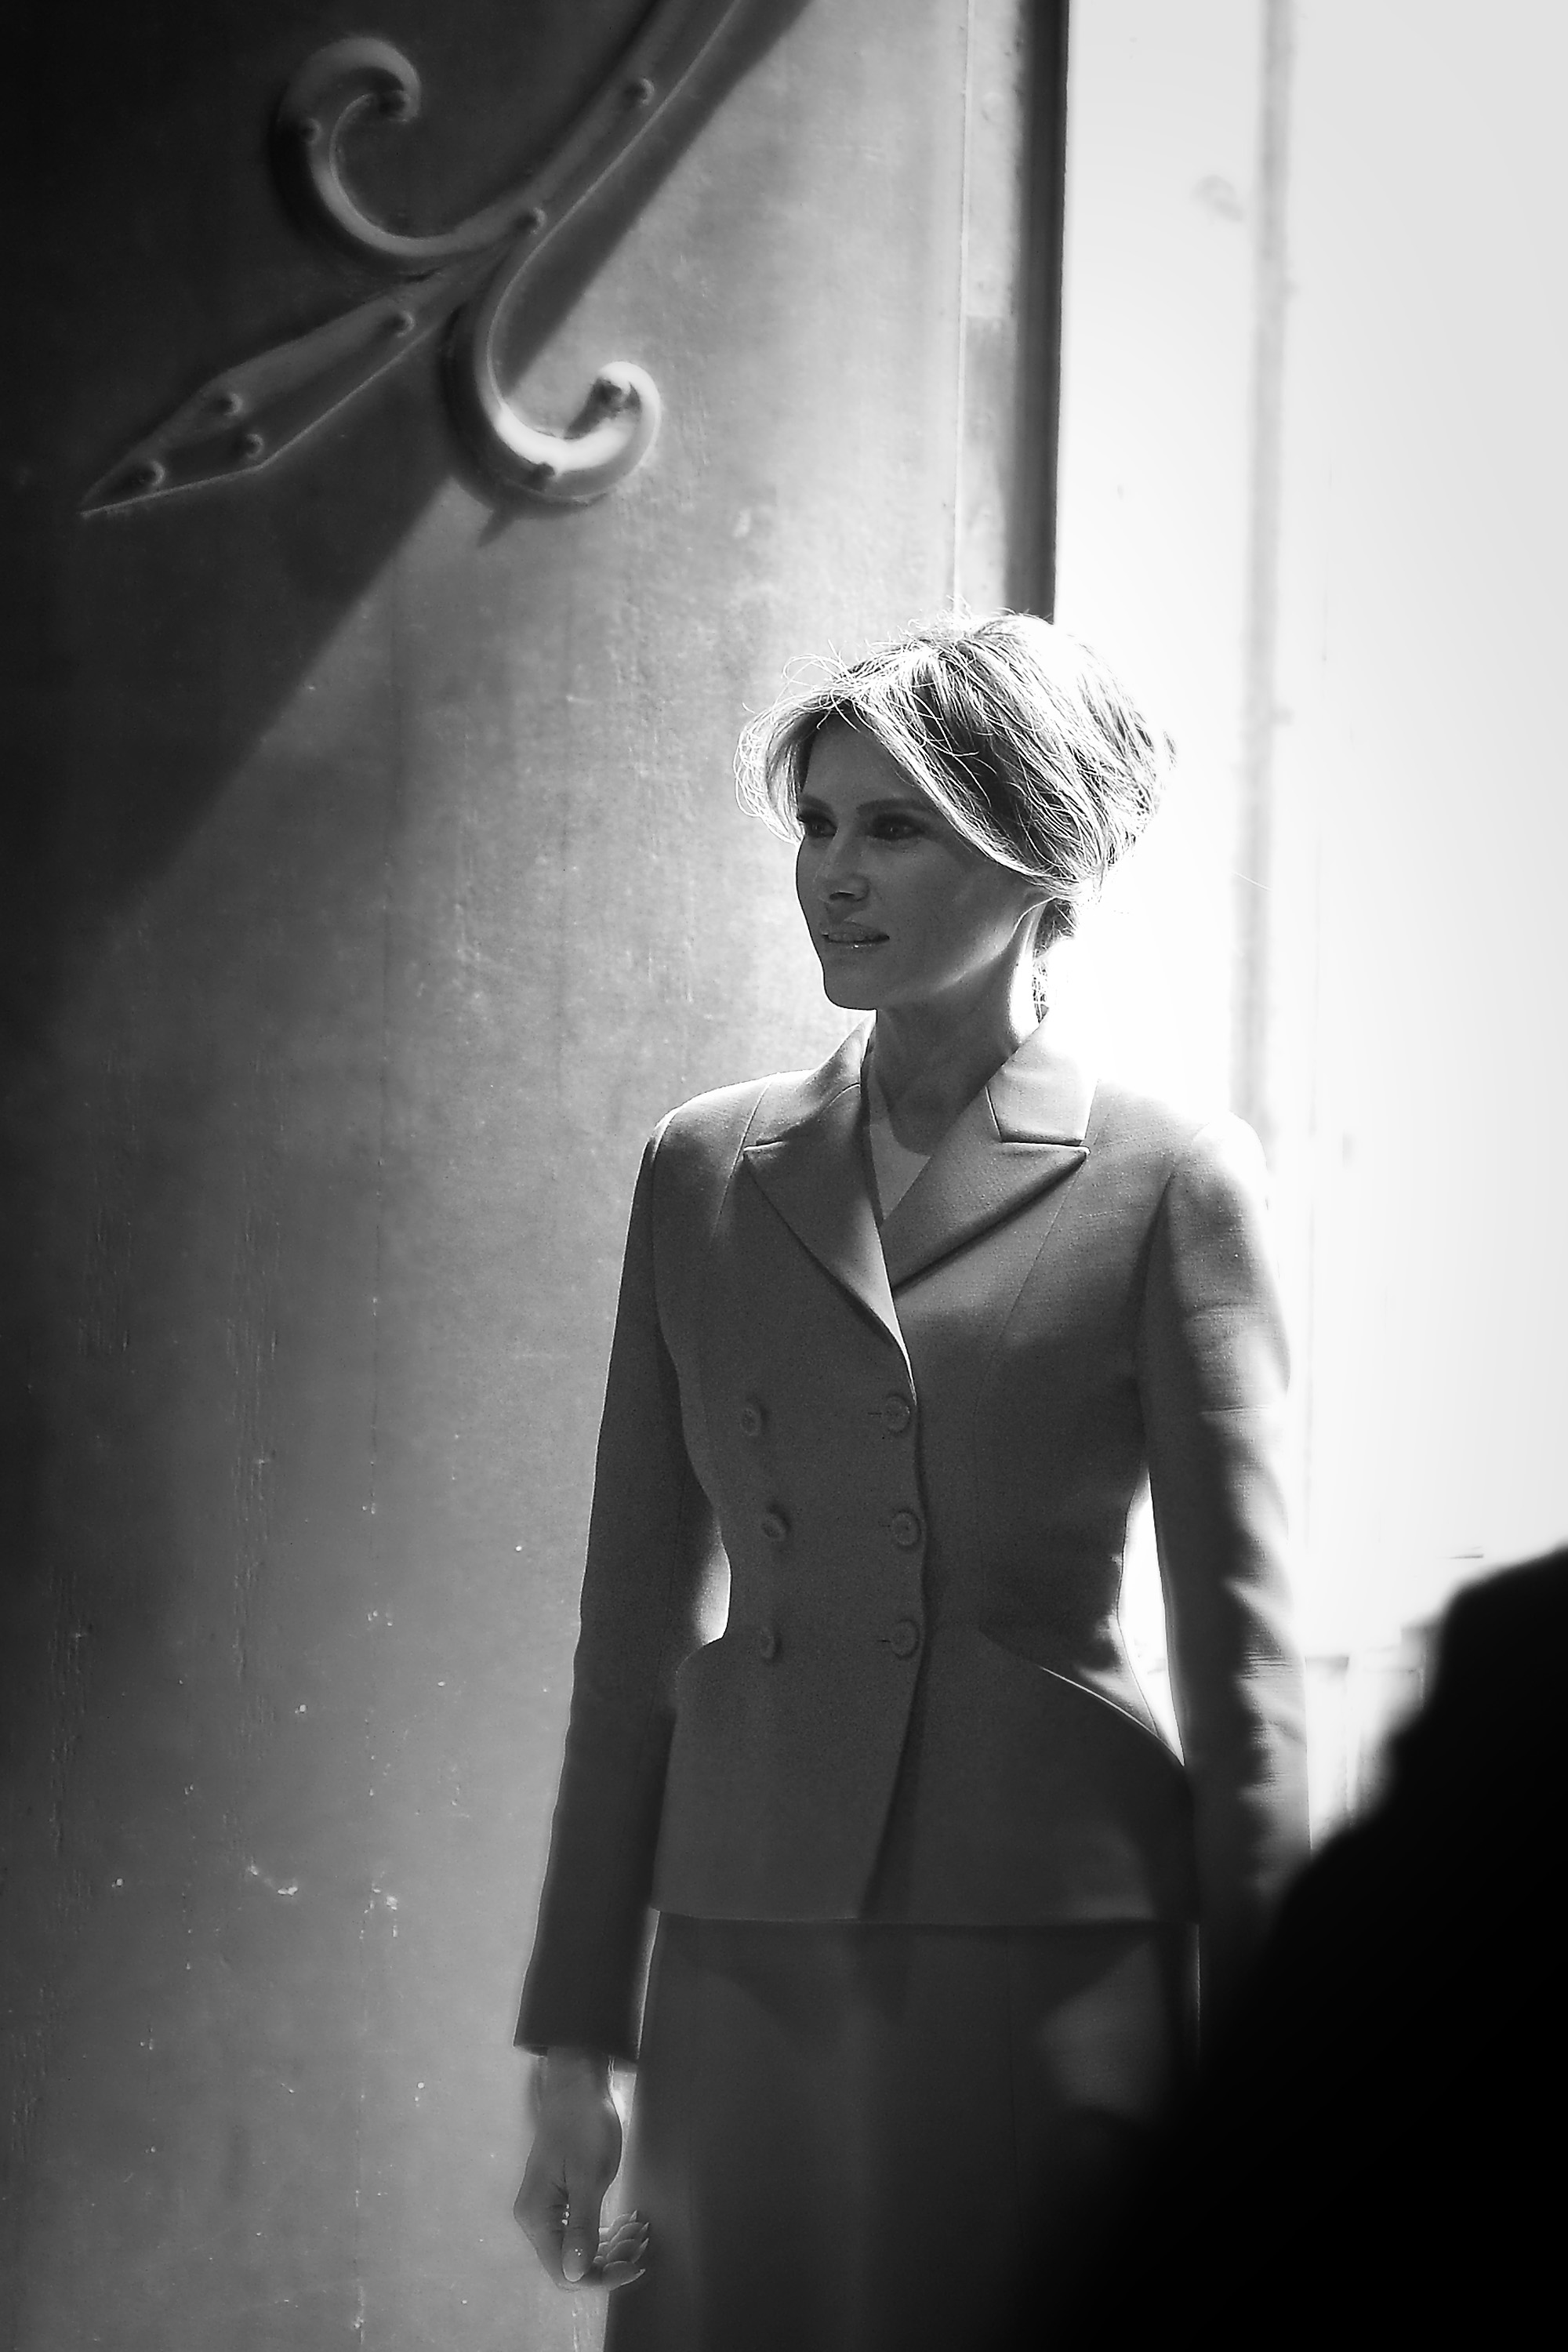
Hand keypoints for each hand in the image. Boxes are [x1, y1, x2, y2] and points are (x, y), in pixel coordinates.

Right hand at [514, 2049, 648, 2290]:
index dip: (600, 2278)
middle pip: (573, 2264)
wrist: (578, 2086)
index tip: (636, 2266)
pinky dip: (607, 2231)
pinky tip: (628, 2221)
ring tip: (640, 2229)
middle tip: (642, 2240)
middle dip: (610, 2260)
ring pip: (580, 2249)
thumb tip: (575, 2275)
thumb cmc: (585, 2125)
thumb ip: (581, 2227)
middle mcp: (536, 2220)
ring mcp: (547, 2211)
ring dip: (612, 2246)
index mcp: (536, 2217)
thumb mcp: (588, 2176)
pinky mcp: (560, 2200)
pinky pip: (582, 2231)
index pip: (565, 2271)